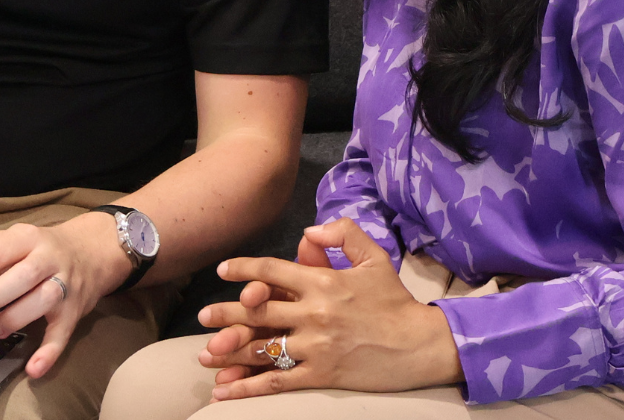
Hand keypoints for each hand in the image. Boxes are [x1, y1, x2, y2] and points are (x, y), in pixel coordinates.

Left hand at [0, 212, 131, 377]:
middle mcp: (48, 259)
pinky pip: (63, 333)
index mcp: (26, 238)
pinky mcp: (74, 311)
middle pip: (23, 275)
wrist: (91, 251)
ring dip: (16, 317)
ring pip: (43, 300)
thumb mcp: (9, 239)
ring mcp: (64, 284)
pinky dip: (49, 352)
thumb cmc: (37, 249)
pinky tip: (34, 368)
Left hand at [195, 218, 462, 399]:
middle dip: (225, 314)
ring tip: (206, 355)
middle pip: (258, 311)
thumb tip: (309, 232)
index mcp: (323, 282)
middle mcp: (314, 313)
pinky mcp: (321, 374)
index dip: (244, 269)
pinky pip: (278, 381)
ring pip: (262, 347)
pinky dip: (249, 387)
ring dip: (230, 351)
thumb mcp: (374, 258)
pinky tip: (227, 391)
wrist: (420, 344)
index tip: (223, 270)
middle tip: (203, 318)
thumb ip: (343, 235)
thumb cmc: (395, 301)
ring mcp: (316, 346)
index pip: (273, 271)